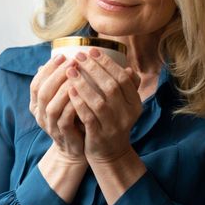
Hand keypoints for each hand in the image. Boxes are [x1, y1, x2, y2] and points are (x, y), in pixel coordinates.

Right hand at [29, 54, 84, 163]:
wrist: (77, 146)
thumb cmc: (73, 116)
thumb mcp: (65, 97)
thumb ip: (63, 80)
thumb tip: (67, 54)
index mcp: (37, 104)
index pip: (36, 83)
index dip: (48, 69)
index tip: (62, 56)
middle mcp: (40, 114)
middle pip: (42, 92)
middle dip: (57, 75)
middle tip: (72, 62)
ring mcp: (50, 126)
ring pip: (51, 106)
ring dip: (64, 89)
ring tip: (78, 76)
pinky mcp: (63, 135)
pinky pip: (65, 119)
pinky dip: (73, 106)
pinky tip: (83, 95)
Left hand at [66, 48, 141, 163]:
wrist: (110, 153)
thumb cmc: (113, 122)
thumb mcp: (124, 105)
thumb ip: (126, 87)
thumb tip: (127, 67)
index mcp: (135, 103)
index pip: (123, 78)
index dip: (107, 63)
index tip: (92, 51)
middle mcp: (127, 114)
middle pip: (111, 87)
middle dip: (93, 69)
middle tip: (78, 57)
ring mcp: (113, 126)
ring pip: (99, 101)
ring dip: (83, 84)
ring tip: (70, 70)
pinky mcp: (99, 136)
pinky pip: (88, 116)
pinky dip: (79, 102)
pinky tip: (69, 90)